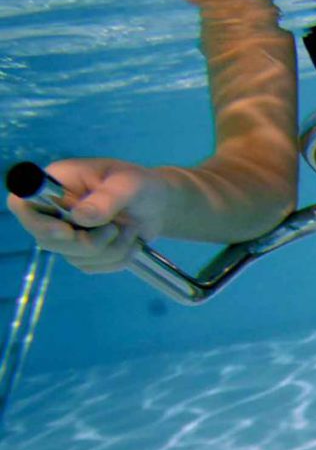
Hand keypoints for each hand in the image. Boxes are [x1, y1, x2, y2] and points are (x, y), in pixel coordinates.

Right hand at [6, 158, 167, 273]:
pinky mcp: (82, 252)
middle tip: (116, 228)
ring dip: (111, 249)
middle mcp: (54, 210)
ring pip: (74, 257)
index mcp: (56, 182)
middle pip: (47, 239)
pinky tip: (129, 241)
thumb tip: (80, 217)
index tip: (67, 231)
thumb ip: (107, 199)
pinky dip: (117, 259)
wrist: (159, 205)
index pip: (22, 204)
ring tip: (129, 229)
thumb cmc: (142, 185)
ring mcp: (66, 233)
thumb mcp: (129, 185)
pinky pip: (91, 266)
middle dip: (88, 242)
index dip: (37, 222)